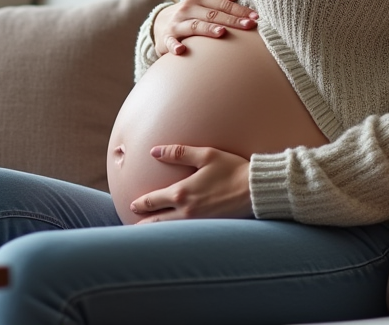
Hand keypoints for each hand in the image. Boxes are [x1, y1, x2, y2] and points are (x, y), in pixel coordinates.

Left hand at [129, 145, 252, 223]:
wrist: (255, 190)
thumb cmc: (232, 169)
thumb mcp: (205, 155)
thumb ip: (177, 153)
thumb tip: (154, 151)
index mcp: (182, 193)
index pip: (153, 201)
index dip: (141, 203)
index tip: (133, 205)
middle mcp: (186, 211)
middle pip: (157, 222)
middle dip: (144, 223)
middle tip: (135, 225)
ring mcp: (198, 222)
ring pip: (170, 231)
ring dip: (158, 232)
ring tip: (149, 235)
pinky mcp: (209, 228)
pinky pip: (186, 234)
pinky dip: (176, 235)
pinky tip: (175, 236)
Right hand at [153, 0, 258, 56]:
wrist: (159, 22)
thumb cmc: (190, 14)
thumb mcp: (203, 3)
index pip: (222, 4)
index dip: (239, 10)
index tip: (255, 17)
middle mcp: (187, 8)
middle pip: (212, 15)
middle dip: (231, 20)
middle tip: (249, 26)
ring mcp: (176, 23)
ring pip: (195, 26)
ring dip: (208, 29)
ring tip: (222, 33)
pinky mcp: (167, 38)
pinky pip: (171, 42)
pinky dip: (175, 46)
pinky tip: (182, 51)